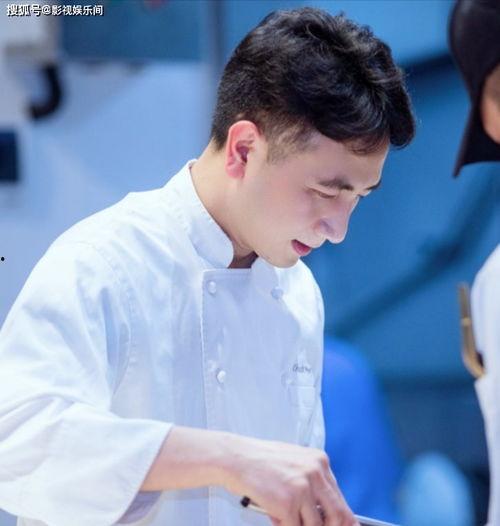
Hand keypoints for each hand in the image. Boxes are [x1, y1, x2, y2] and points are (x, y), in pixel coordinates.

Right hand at [220, 434, 358, 525]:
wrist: (236, 457)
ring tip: (282, 515)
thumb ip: (311, 482)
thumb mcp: (294, 463)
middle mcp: (315, 472)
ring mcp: (303, 488)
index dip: (341, 519)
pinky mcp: (288, 503)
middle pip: (338, 514)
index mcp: (319, 461)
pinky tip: (273, 514)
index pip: (339, 497)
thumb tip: (324, 510)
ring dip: (299, 525)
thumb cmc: (261, 460)